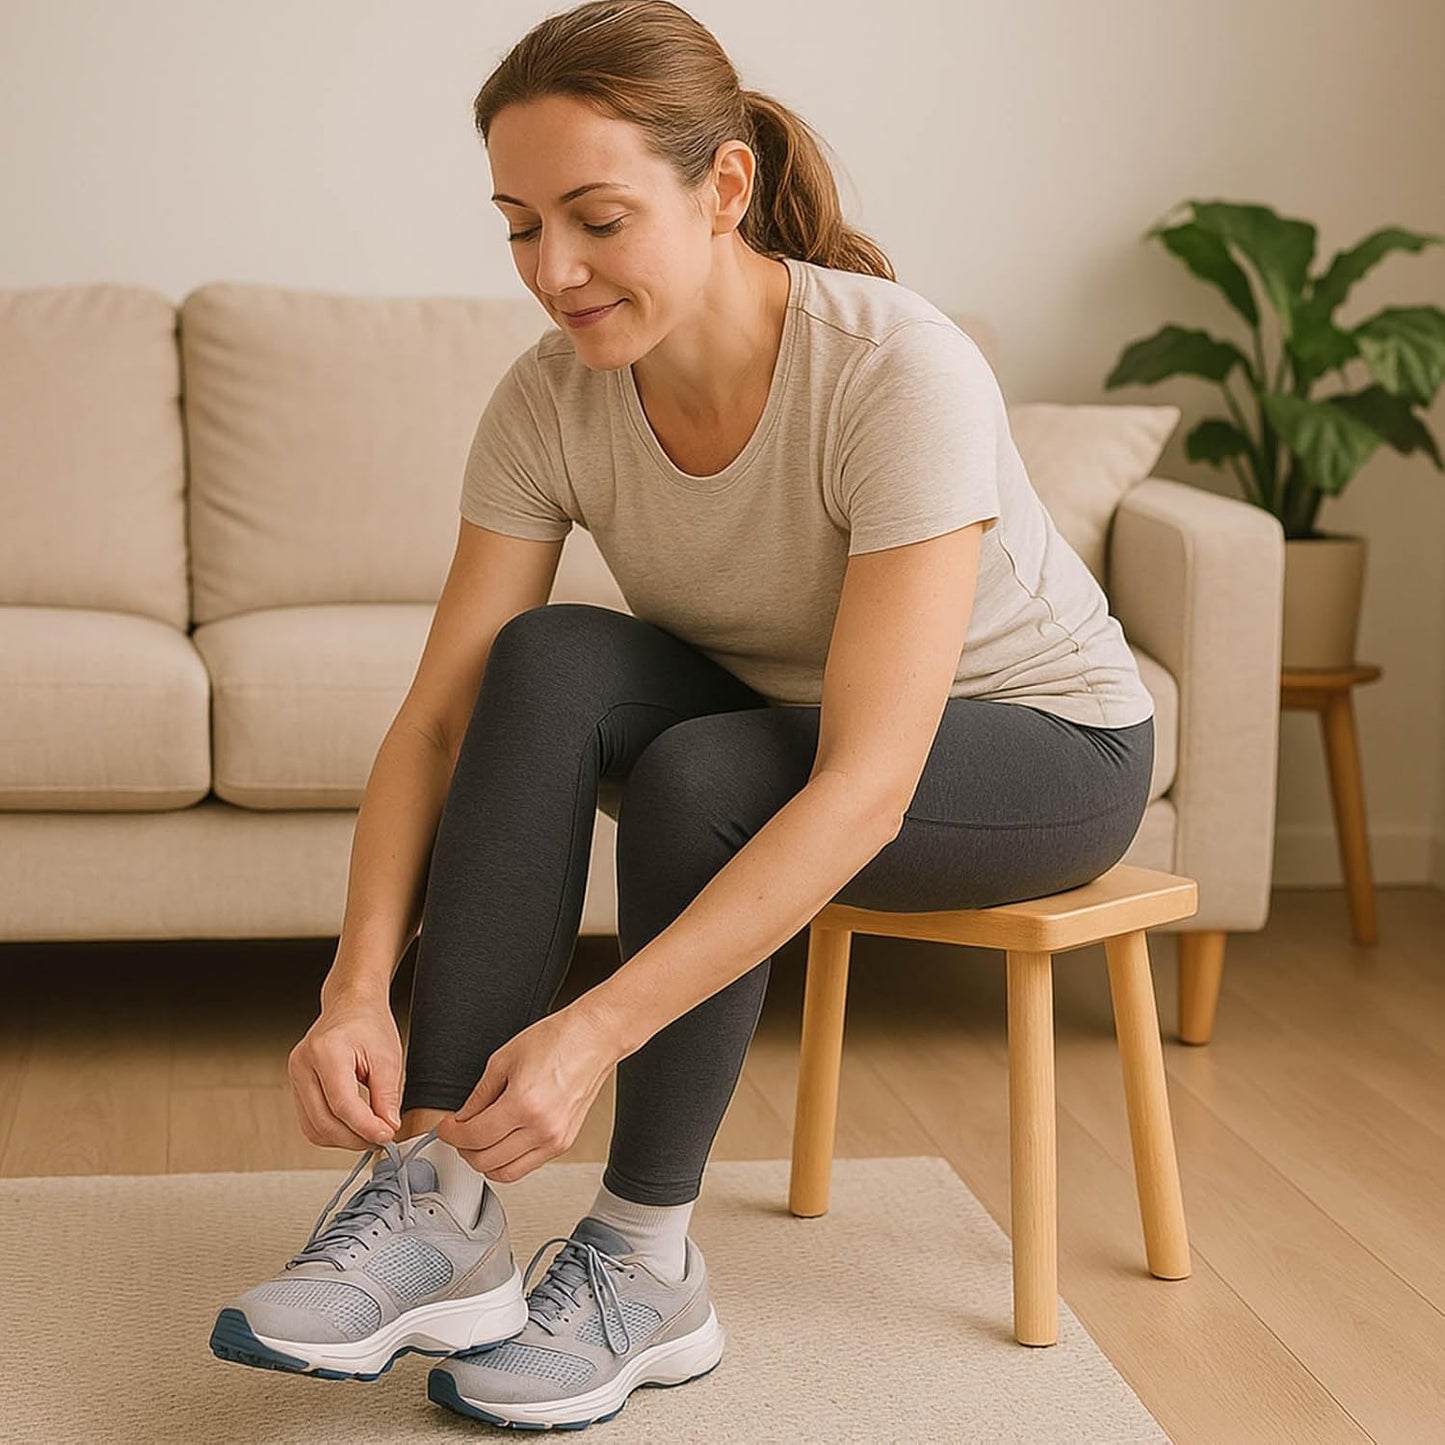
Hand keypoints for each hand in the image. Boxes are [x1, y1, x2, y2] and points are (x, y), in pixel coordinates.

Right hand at [287, 990, 403, 1150]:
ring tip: (370, 1133)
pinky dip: (332, 1131)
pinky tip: (354, 1127)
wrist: (351, 1005)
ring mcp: (296, 1076)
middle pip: (324, 1122)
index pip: (342, 1105)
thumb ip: (387, 1096)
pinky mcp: (297, 1086)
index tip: (387, 1136)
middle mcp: (303, 1065)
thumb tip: (387, 1128)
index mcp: (326, 1052)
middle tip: (382, 1138)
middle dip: (355, 1138)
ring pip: (314, 1128)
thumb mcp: (388, 1058)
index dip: (366, 1127)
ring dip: (343, 1139)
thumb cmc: (369, 1023)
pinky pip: (310, 1122)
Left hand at [434, 1003, 620, 1183]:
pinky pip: (526, 1166)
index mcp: (524, 1104)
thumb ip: (479, 1096)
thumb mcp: (503, 1060)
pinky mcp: (564, 1144)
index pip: (474, 1136)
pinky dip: (507, 1160)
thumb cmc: (557, 1039)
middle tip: (457, 1133)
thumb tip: (462, 1119)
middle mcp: (542, 1128)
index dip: (450, 1134)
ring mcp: (555, 1140)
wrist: (593, 1039)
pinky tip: (501, 1141)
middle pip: (486, 1160)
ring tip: (477, 1141)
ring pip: (505, 1172)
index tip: (444, 1128)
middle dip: (463, 1149)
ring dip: (484, 1160)